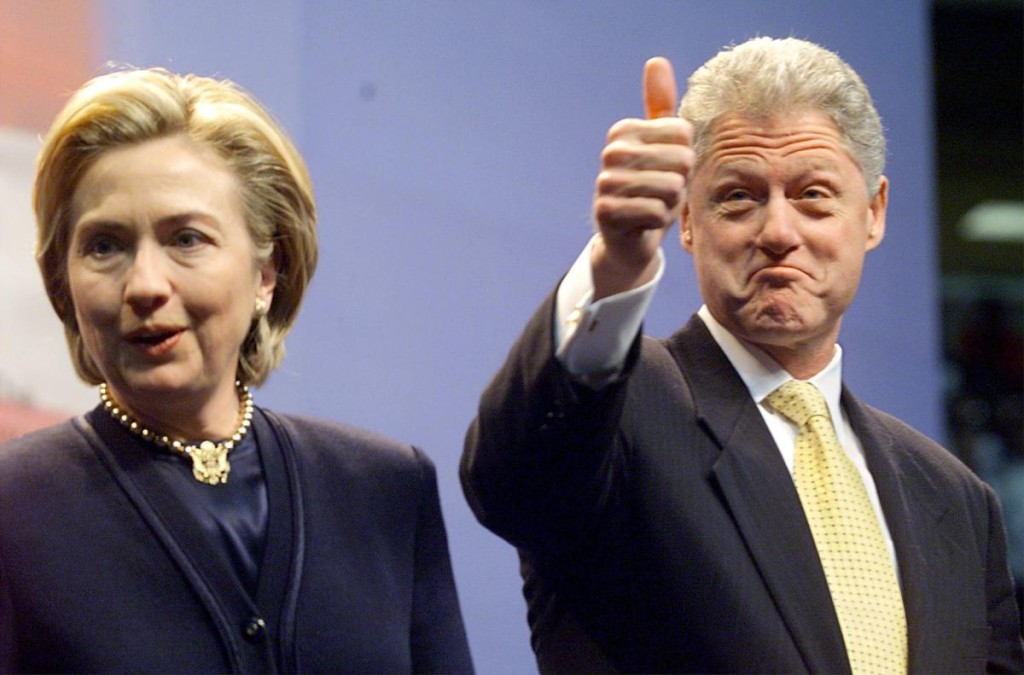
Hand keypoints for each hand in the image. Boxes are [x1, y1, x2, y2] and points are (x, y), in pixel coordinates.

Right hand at [591, 57, 693, 299]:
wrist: (629, 238)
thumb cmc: (651, 187)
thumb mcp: (661, 145)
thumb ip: (660, 105)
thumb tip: (655, 61)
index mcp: (624, 130)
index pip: (684, 135)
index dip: (686, 158)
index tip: (666, 169)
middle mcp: (611, 152)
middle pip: (681, 160)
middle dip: (680, 183)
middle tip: (662, 192)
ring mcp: (605, 182)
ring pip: (670, 188)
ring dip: (670, 204)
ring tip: (654, 206)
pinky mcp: (605, 212)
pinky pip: (656, 213)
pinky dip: (658, 222)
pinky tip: (644, 222)